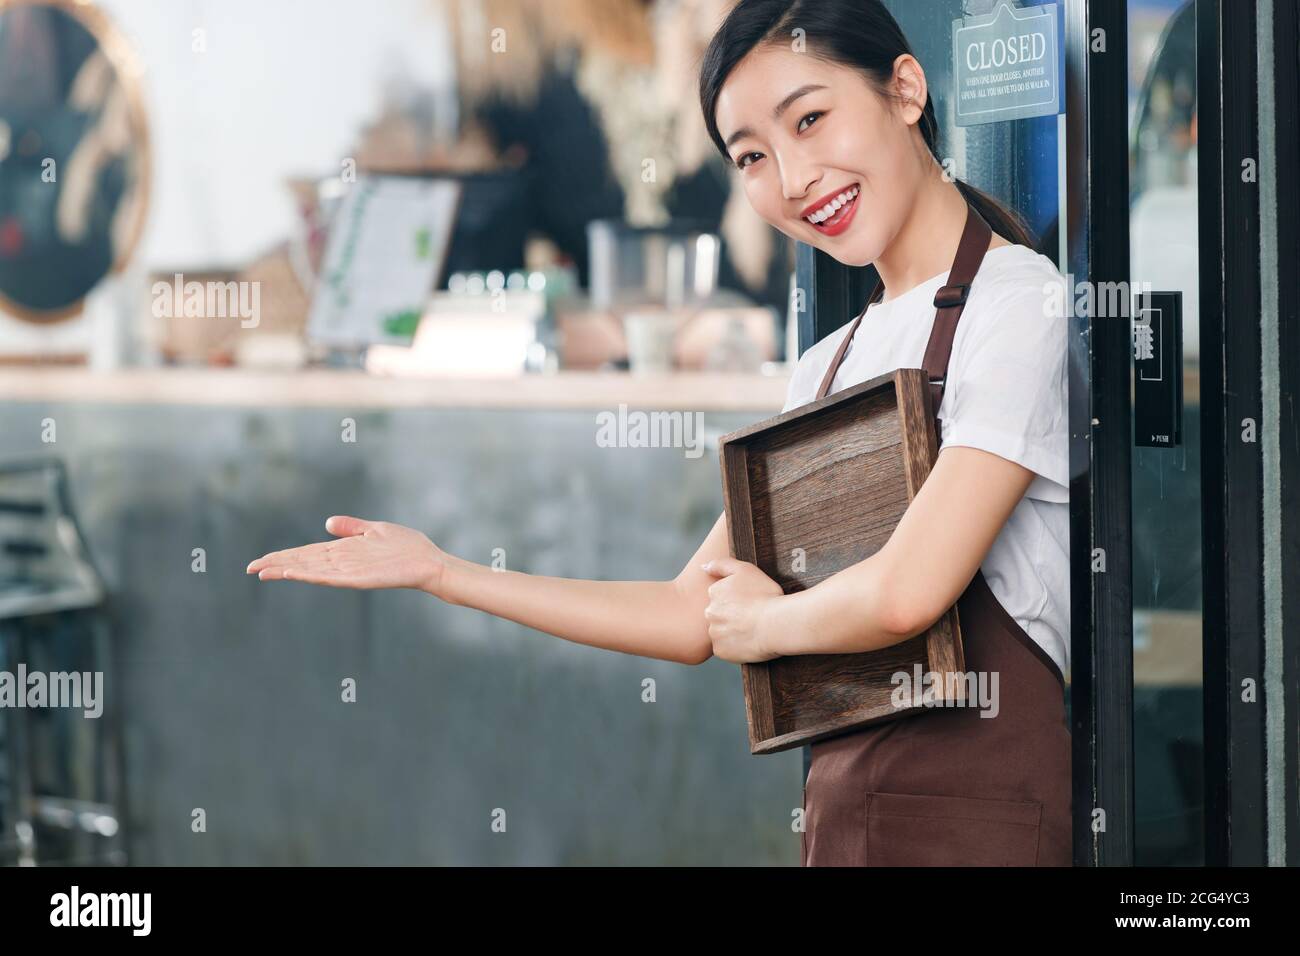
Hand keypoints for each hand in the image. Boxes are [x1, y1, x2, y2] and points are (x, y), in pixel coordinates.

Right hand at [246, 515, 448, 595]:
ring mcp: (349, 571)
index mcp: (344, 551)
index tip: (261, 560)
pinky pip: (329, 576)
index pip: (307, 553)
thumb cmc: (407, 547)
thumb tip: (328, 523)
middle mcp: (342, 562)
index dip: (284, 556)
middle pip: (302, 562)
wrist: (429, 562)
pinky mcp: (359, 578)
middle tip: (249, 568)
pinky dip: (309, 575)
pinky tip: (292, 574)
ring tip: (262, 571)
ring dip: (286, 571)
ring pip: (310, 570)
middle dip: (276, 564)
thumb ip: (352, 528)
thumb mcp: (376, 530)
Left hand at [701, 557, 783, 663]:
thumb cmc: (765, 595)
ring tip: (753, 630)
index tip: (751, 602)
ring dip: (733, 632)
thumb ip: (722, 564)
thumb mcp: (746, 569)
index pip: (722, 597)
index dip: (738, 600)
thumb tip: (703, 567)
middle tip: (753, 616)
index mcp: (714, 593)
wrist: (776, 623)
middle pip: (720, 614)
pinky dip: (736, 647)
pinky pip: (726, 649)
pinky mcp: (721, 651)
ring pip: (722, 632)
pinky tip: (750, 642)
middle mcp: (709, 613)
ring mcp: (714, 633)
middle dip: (732, 616)